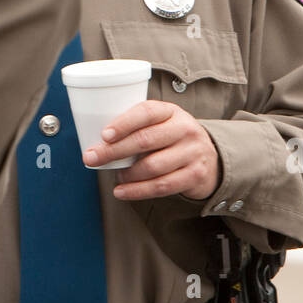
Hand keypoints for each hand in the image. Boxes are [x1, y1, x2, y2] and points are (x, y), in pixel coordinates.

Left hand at [82, 100, 220, 200]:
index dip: (124, 123)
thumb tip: (97, 141)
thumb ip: (137, 126)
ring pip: (152, 166)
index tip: (104, 135)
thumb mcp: (161, 122)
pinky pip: (161, 186)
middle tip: (92, 158)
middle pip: (145, 140)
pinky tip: (121, 191)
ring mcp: (192, 152)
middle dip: (114, 151)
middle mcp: (185, 129)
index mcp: (171, 111)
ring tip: (115, 176)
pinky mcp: (195, 175)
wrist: (210, 157)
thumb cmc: (172, 137)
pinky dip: (137, 191)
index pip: (146, 112)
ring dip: (127, 174)